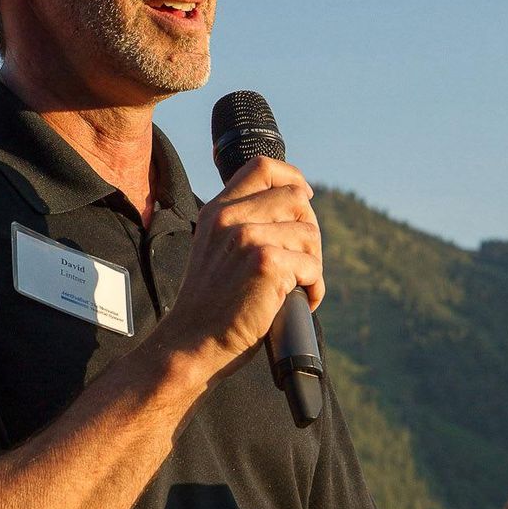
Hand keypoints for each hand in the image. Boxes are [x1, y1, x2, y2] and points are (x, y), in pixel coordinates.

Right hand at [157, 156, 323, 377]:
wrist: (193, 341)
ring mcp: (248, 237)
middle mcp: (231, 217)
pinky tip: (301, 301)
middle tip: (301, 264)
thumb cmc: (211, 304)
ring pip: (310, 235)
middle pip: (297, 199)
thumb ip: (242, 224)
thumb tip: (296, 206)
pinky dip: (314, 288)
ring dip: (313, 264)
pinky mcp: (266, 263)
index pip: (263, 167)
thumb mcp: (215, 249)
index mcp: (218, 210)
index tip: (305, 197)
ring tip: (298, 286)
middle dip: (309, 232)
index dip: (293, 177)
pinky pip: (312, 266)